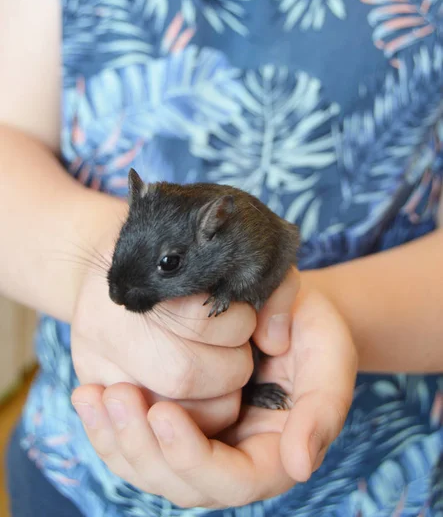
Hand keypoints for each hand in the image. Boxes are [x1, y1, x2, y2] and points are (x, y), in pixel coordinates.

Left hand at [71, 268, 357, 507]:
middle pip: (182, 483)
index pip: (235, 479)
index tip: (165, 413)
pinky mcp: (175, 419)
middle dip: (144, 449)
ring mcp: (202, 441)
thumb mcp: (329, 352)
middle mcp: (234, 455)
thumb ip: (324, 405)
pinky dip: (109, 425)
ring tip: (92, 398)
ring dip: (117, 439)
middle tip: (118, 398)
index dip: (196, 458)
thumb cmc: (310, 327)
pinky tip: (89, 395)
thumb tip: (298, 463)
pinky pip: (137, 439)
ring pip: (151, 467)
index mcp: (275, 450)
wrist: (279, 305)